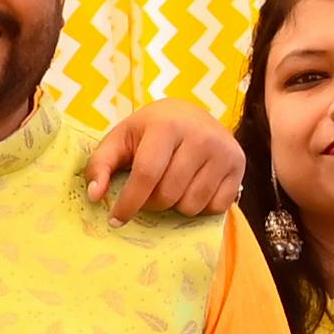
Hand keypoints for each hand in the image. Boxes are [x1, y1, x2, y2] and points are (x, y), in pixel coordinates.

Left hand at [79, 97, 249, 219]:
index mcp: (168, 125)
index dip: (129, 202)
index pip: (147, 174)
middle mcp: (200, 136)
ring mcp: (224, 151)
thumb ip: (101, 164)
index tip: (116, 219)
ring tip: (172, 186)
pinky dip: (200, 206)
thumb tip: (94, 195)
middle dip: (152, 204)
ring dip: (175, 207)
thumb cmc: (150, 131)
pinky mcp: (239, 165)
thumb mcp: (121, 138)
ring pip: (191, 205)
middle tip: (148, 193)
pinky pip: (215, 208)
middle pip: (169, 194)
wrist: (192, 114)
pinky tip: (193, 187)